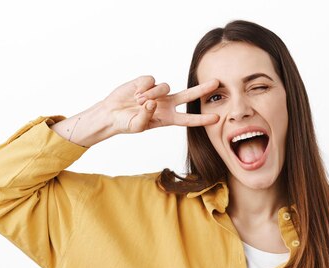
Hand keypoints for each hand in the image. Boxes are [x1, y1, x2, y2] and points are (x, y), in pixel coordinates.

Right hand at [103, 75, 219, 134]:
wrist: (112, 113)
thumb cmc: (126, 123)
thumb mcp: (137, 126)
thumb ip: (146, 116)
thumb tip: (152, 103)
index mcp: (168, 118)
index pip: (188, 119)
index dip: (202, 119)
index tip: (216, 118)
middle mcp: (166, 104)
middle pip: (189, 95)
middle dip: (202, 89)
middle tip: (217, 83)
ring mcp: (158, 92)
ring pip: (164, 86)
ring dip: (152, 94)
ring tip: (138, 101)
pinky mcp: (147, 82)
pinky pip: (151, 80)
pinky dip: (143, 87)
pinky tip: (135, 93)